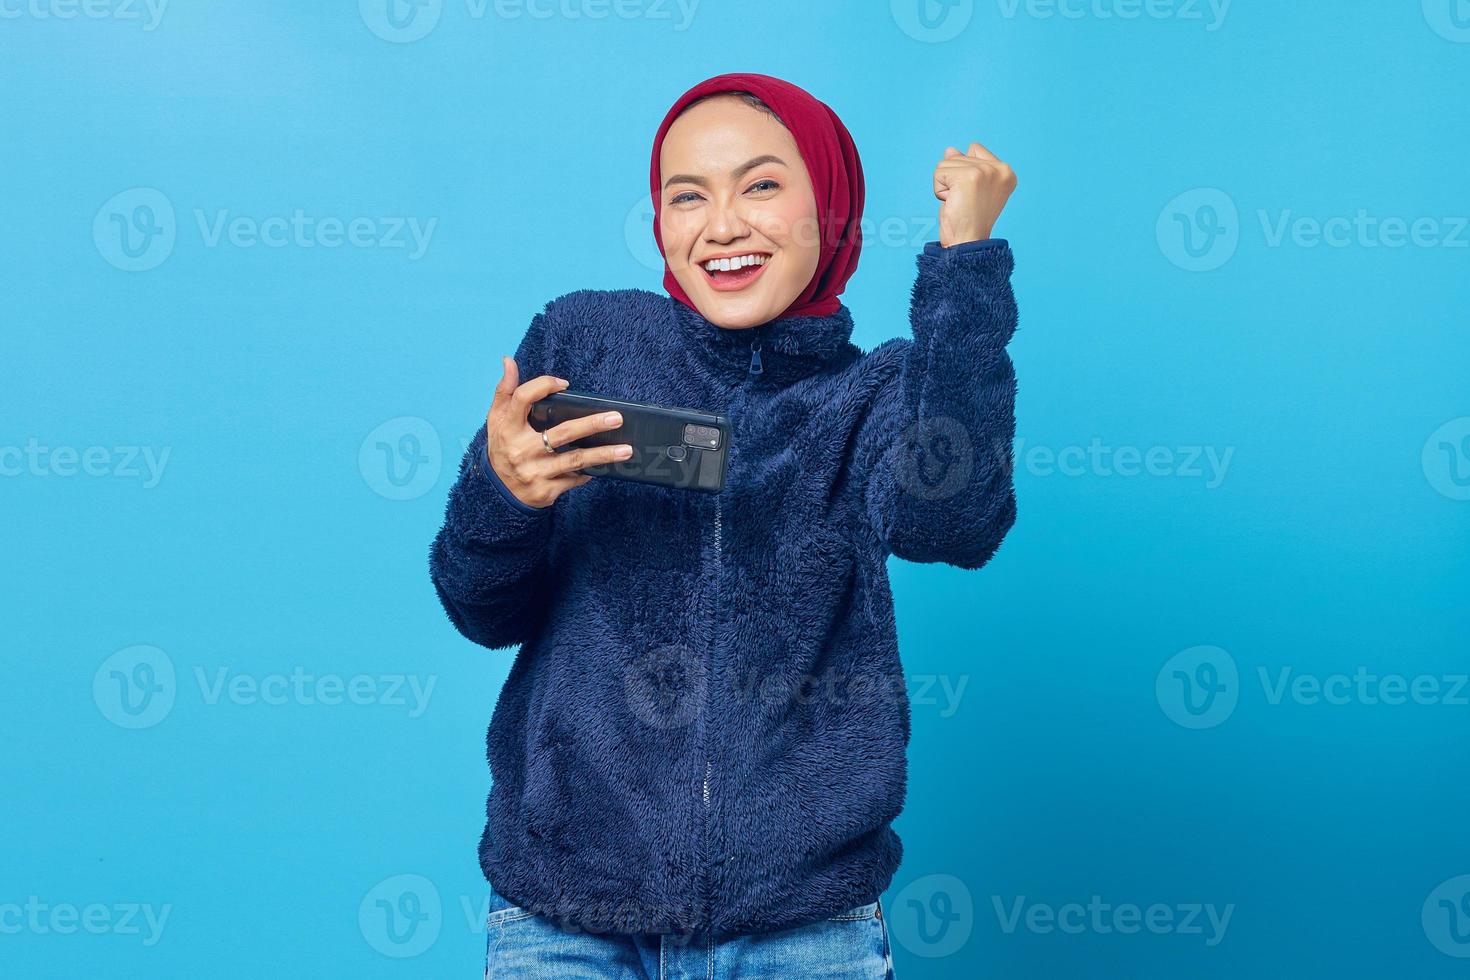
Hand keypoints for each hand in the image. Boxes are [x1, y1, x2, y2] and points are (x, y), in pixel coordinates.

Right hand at [485, 356, 630, 508]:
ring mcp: (534, 472)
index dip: (544, 386)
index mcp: (507, 428)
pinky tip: (605, 468)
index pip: (524, 399)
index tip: (565, 384)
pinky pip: (574, 480)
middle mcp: (521, 450)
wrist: (498, 492)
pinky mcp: (546, 491)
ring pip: (575, 460)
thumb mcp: (496, 419)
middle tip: (617, 418)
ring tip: (626, 450)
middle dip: (592, 424)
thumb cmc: (503, 447)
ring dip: (603, 455)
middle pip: (562, 433)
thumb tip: (508, 360)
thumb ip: (505, 390)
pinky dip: (589, 472)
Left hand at [933, 140, 1016, 246]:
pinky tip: (952, 202)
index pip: (975, 148)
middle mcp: (1000, 169)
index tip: (973, 194)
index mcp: (1006, 172)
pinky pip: (939, 172)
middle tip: (964, 201)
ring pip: (947, 162)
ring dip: (946, 185)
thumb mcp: (969, 188)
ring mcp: (986, 171)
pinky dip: (939, 189)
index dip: (965, 171)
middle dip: (954, 179)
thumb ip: (964, 165)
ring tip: (958, 202)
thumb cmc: (968, 220)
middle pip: (959, 155)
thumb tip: (950, 150)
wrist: (968, 242)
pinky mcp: (970, 176)